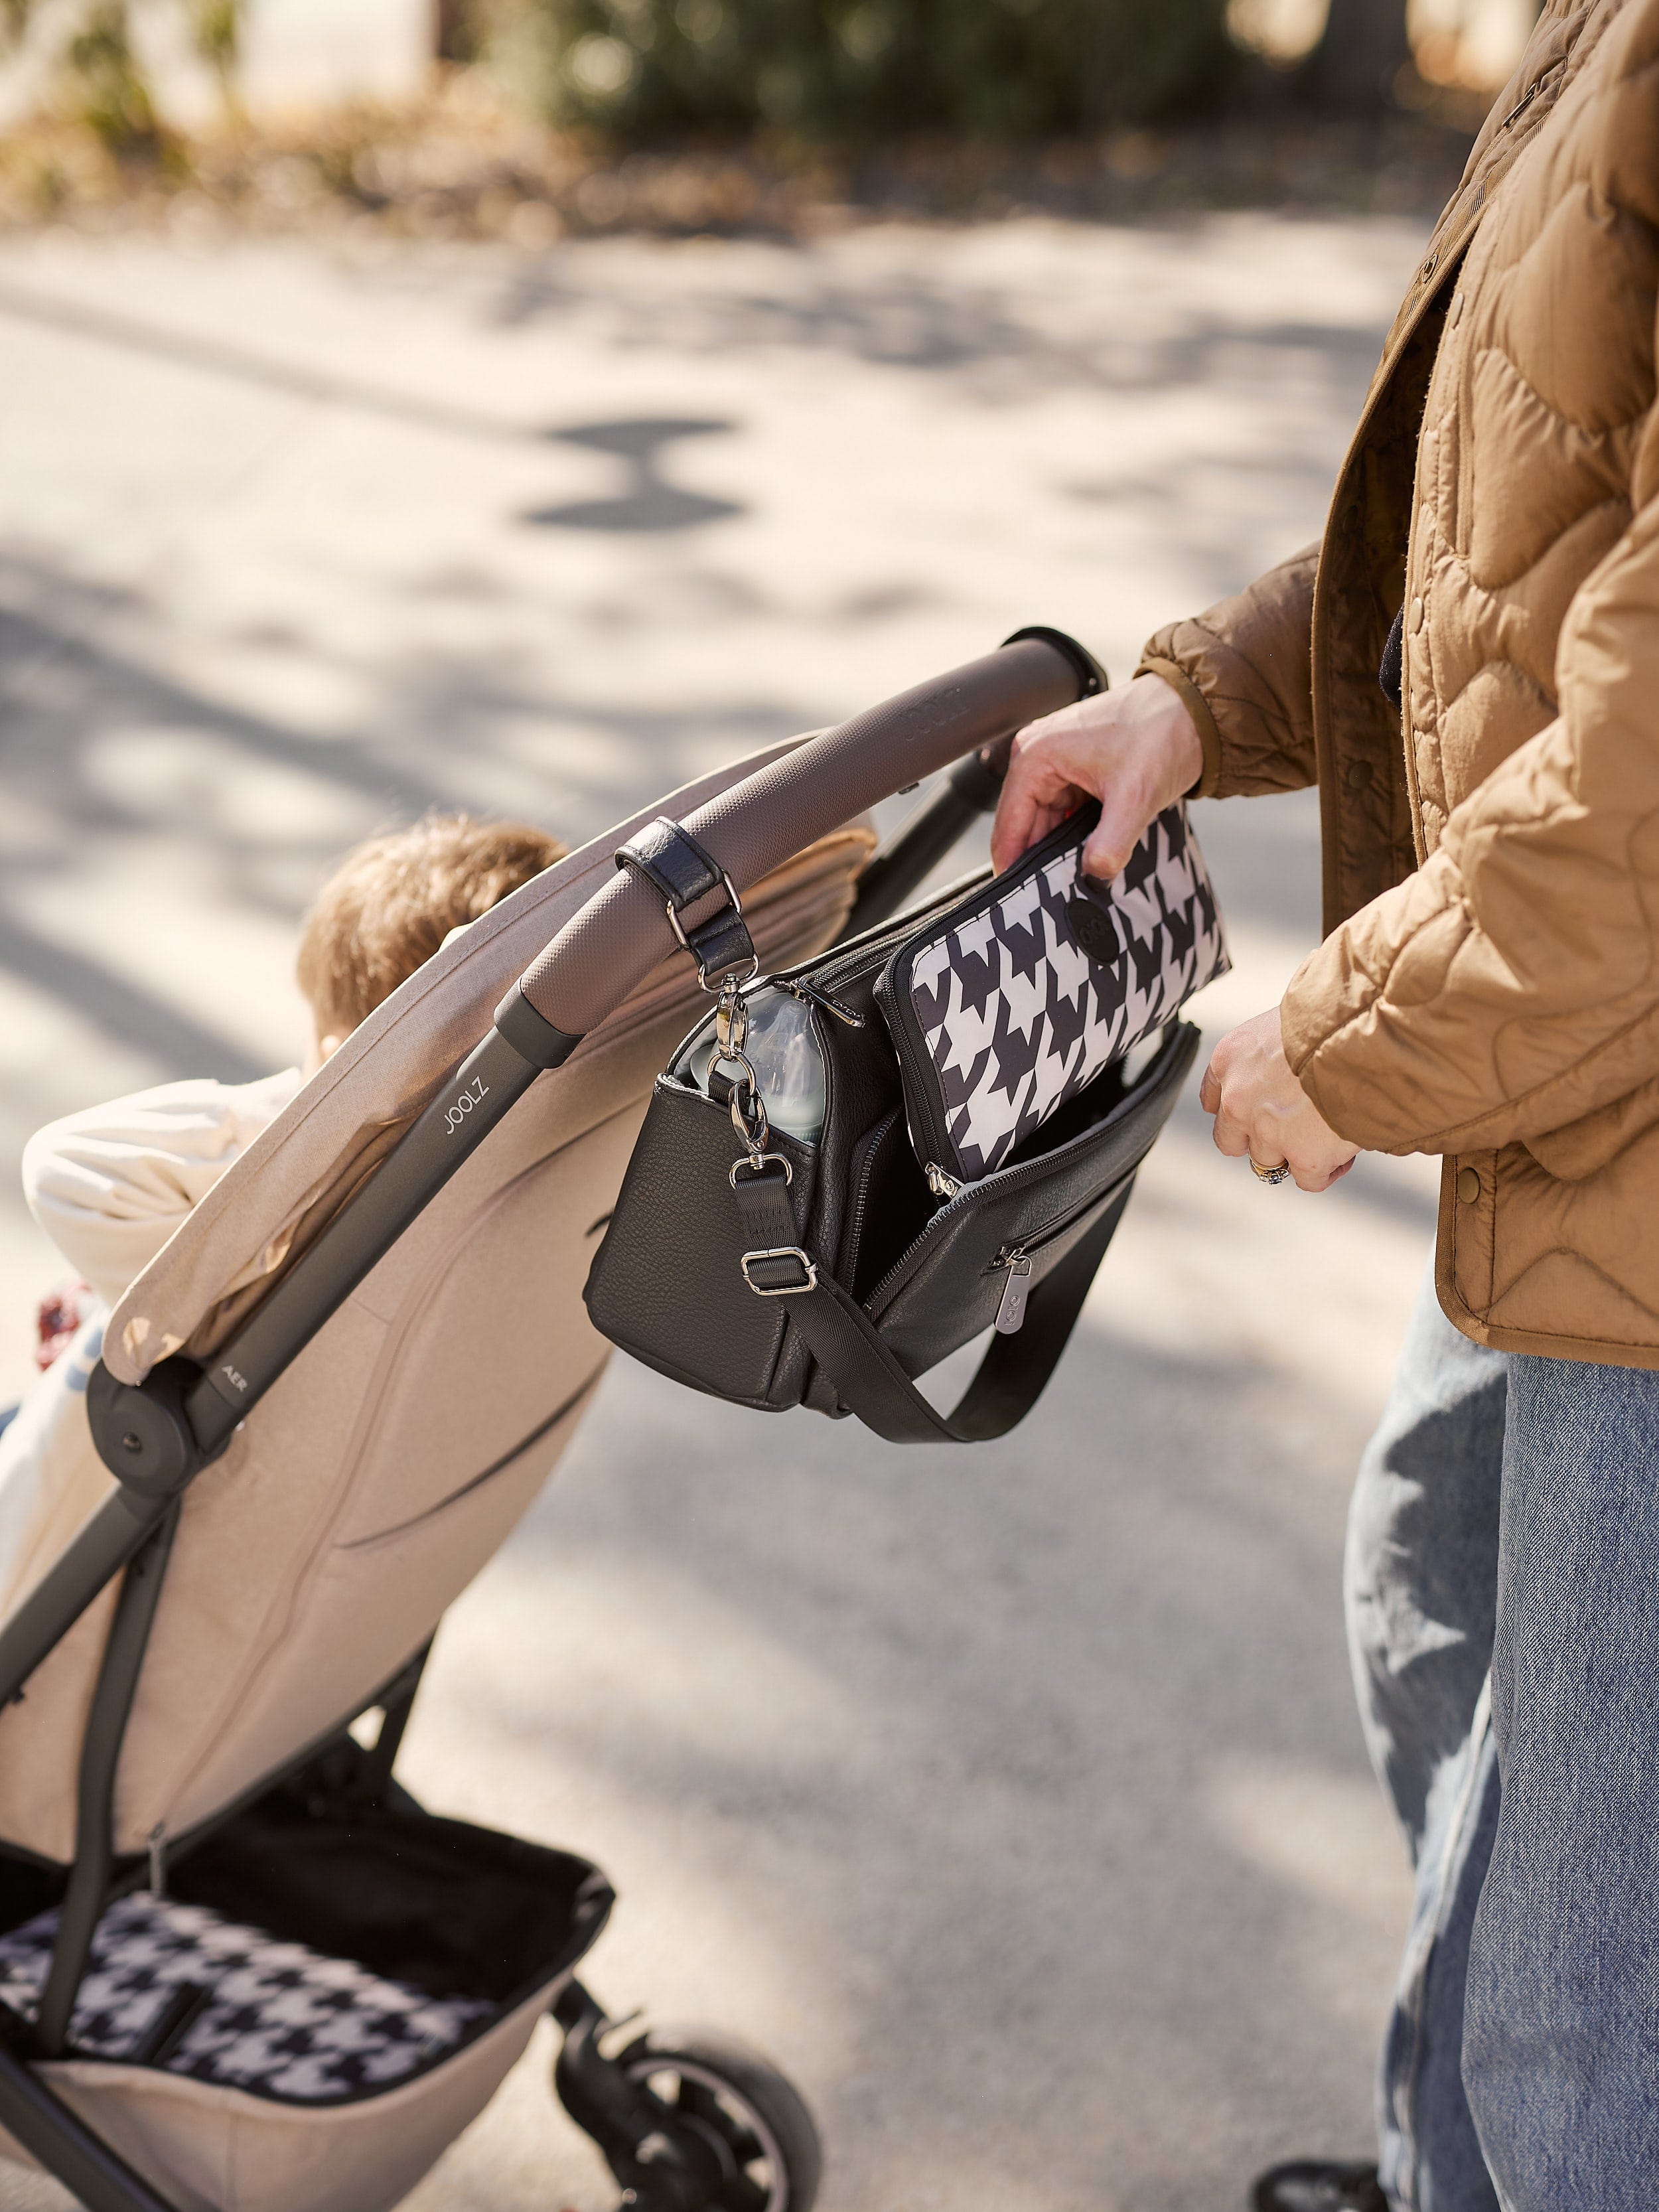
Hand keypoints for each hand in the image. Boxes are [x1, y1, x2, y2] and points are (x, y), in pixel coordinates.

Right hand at [990, 671, 1204, 879]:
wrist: (1193, 708)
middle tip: (1058, 897)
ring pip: (1045, 821)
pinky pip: (1063, 810)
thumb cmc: (1162, 733)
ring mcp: (1054, 760)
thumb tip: (1093, 877)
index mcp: (1036, 756)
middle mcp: (1036, 755)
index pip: (1009, 827)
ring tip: (1076, 878)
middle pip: (1024, 827)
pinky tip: (1089, 853)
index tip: (1022, 902)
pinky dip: (1073, 833)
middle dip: (1040, 861)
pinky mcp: (1073, 767)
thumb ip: (1111, 843)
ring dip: (1059, 848)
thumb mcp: (1136, 796)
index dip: (1014, 867)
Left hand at [1199, 1009, 1358, 1192]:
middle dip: (1259, 1138)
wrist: (1366, 1033)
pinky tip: (1342, 1153)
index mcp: (1229, 1059)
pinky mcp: (1303, 1155)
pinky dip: (1325, 1171)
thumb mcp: (1284, 1024)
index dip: (1239, 1109)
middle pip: (1231, 1140)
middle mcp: (1238, 1098)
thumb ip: (1271, 1055)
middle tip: (1292, 1127)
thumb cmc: (1334, 1019)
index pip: (1213, 1099)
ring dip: (1295, 1152)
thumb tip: (1285, 1077)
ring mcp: (1267, 1131)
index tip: (1256, 1111)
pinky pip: (1307, 1180)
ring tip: (1327, 1134)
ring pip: (1268, 1162)